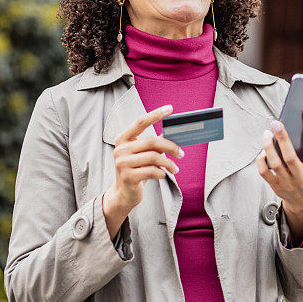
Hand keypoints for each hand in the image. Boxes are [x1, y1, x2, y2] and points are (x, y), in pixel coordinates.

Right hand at [103, 104, 182, 238]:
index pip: (140, 122)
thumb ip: (155, 143)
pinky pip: (152, 171)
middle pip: (151, 141)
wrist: (124, 193)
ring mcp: (122, 163)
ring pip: (154, 157)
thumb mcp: (144, 154)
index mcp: (123, 139)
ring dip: (169, 163)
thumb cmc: (137, 169)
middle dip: (170, 146)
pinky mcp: (128, 177)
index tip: (170, 108)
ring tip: (175, 168)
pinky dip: (162, 173)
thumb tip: (175, 131)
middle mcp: (120, 149)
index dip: (155, 114)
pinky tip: (163, 175)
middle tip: (181, 153)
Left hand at [256, 110, 302, 241]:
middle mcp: (302, 178)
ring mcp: (288, 183)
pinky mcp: (276, 187)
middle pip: (290, 156)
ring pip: (275, 163)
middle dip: (283, 137)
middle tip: (276, 122)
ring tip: (267, 133)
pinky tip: (263, 150)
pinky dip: (261, 159)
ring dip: (269, 146)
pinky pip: (264, 172)